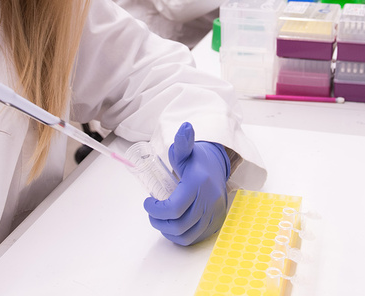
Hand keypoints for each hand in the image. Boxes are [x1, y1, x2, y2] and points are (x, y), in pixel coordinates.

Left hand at [143, 122, 229, 245]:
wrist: (217, 167)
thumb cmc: (197, 160)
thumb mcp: (186, 150)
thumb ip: (182, 142)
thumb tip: (185, 127)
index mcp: (198, 184)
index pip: (174, 207)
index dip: (156, 210)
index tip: (148, 202)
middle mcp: (209, 200)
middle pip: (179, 224)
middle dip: (159, 221)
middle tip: (151, 212)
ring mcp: (214, 214)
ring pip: (186, 235)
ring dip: (168, 231)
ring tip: (160, 220)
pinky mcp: (215, 222)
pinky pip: (195, 238)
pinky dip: (180, 236)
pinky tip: (173, 226)